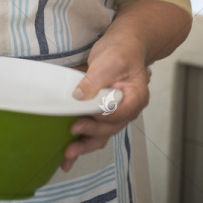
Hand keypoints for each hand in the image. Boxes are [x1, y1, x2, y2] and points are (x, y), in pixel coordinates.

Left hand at [60, 41, 152, 172]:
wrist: (122, 45)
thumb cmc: (121, 51)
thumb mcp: (110, 61)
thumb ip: (96, 79)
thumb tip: (79, 95)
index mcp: (135, 98)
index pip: (118, 113)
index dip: (101, 118)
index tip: (82, 119)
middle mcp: (126, 110)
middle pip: (109, 129)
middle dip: (90, 137)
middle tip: (72, 137)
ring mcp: (114, 113)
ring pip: (101, 135)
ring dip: (84, 145)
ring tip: (67, 157)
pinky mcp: (101, 114)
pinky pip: (93, 131)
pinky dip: (81, 142)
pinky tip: (68, 154)